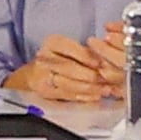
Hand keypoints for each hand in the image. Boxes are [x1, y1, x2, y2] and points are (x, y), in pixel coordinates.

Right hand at [10, 31, 124, 106]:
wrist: (33, 73)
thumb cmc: (57, 58)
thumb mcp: (68, 48)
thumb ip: (85, 53)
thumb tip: (106, 61)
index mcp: (52, 42)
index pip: (71, 49)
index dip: (88, 57)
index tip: (102, 64)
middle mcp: (44, 57)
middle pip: (70, 68)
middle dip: (92, 76)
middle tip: (107, 80)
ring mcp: (42, 75)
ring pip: (69, 83)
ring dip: (90, 88)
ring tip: (104, 90)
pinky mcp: (44, 90)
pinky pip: (66, 94)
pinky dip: (82, 96)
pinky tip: (94, 96)